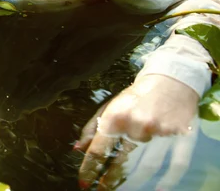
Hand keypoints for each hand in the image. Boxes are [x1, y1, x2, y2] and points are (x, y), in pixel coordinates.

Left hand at [75, 74, 199, 189]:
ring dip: (133, 183)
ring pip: (146, 167)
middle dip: (110, 180)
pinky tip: (156, 189)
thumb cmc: (135, 97)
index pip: (100, 149)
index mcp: (116, 117)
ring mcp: (161, 133)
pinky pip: (175, 165)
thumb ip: (92, 128)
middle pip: (122, 162)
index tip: (83, 182)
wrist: (170, 80)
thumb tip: (77, 150)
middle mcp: (137, 125)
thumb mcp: (109, 107)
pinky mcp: (182, 137)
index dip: (90, 168)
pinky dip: (167, 180)